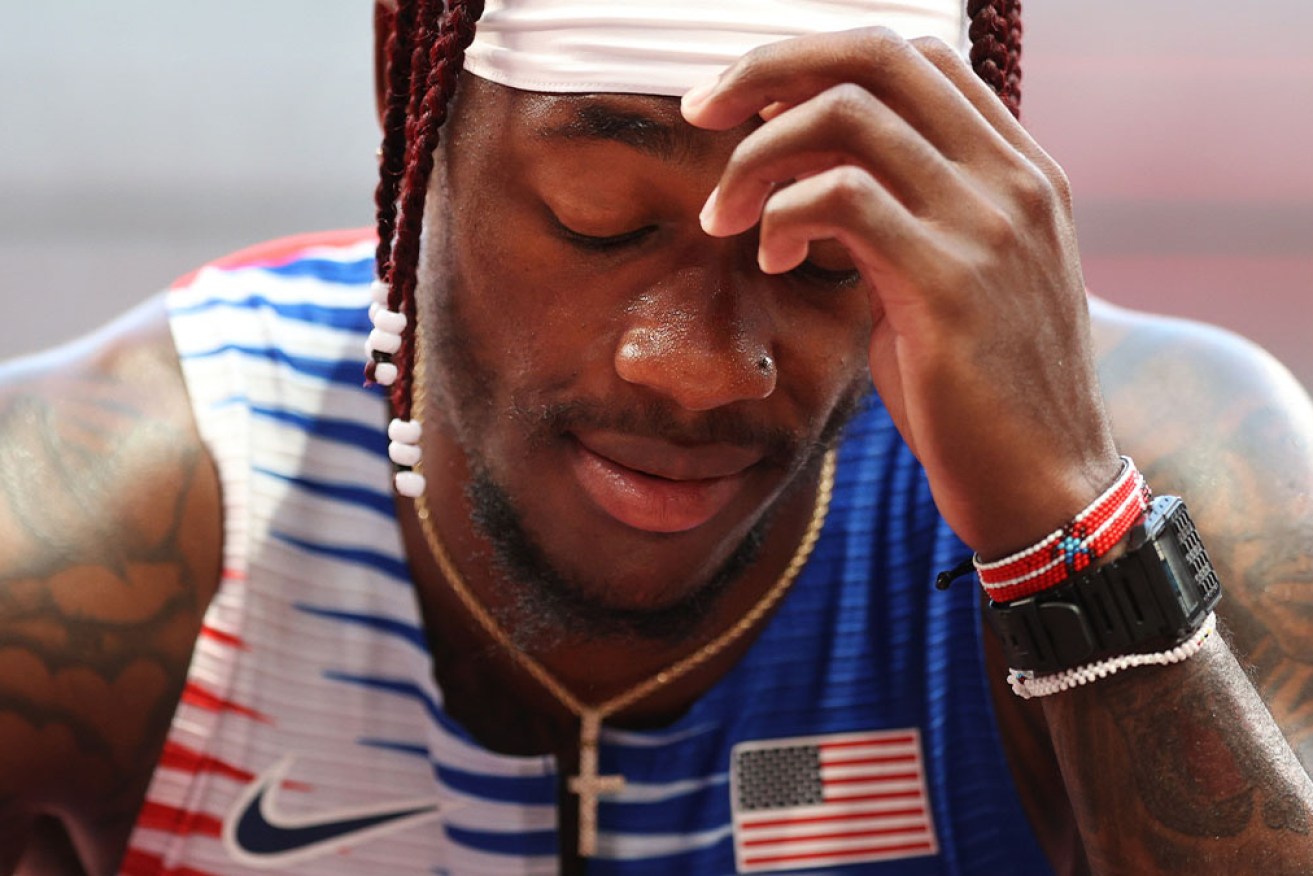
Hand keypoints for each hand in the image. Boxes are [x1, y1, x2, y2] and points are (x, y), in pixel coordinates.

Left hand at [682, 28, 1121, 558]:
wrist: (1046, 487)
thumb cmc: (984, 395)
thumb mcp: (952, 282)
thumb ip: (901, 220)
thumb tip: (812, 184)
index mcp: (1018, 170)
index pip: (914, 56)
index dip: (818, 62)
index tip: (754, 105)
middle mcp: (1012, 179)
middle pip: (875, 55)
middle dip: (768, 70)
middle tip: (704, 113)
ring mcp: (988, 224)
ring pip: (847, 116)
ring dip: (757, 156)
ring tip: (724, 216)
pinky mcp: (949, 282)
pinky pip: (841, 197)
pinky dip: (783, 215)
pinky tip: (773, 260)